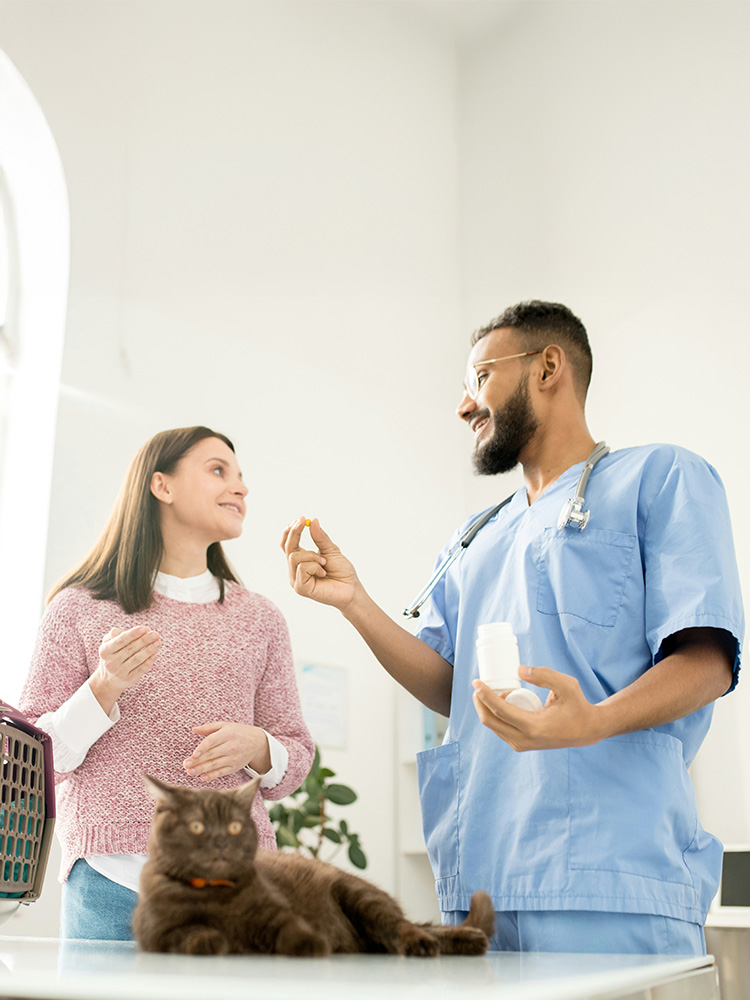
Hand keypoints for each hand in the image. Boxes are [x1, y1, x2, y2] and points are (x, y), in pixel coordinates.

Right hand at [90, 625, 160, 712]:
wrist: (109, 679)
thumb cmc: (112, 655)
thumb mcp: (108, 644)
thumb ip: (113, 635)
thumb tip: (119, 631)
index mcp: (105, 651)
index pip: (120, 641)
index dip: (132, 634)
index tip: (144, 628)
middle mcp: (111, 662)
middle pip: (130, 649)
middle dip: (144, 641)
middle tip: (155, 634)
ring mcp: (120, 672)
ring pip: (136, 659)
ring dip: (149, 650)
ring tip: (158, 642)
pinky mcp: (129, 679)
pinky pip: (141, 669)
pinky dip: (148, 662)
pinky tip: (155, 654)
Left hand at [184, 722, 269, 781]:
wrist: (257, 743)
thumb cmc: (238, 732)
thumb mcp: (225, 726)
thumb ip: (208, 728)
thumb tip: (193, 729)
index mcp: (228, 734)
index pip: (212, 741)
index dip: (202, 748)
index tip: (193, 754)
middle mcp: (231, 746)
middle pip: (211, 755)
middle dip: (197, 761)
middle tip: (185, 764)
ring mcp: (233, 758)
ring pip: (215, 765)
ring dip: (201, 769)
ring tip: (189, 772)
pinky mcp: (235, 767)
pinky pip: (221, 772)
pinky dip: (212, 776)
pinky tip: (202, 777)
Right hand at [281, 517, 359, 609]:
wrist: (351, 588)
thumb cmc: (342, 571)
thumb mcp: (331, 550)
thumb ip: (320, 537)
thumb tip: (312, 521)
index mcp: (301, 560)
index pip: (287, 544)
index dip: (290, 531)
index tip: (300, 518)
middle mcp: (295, 570)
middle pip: (287, 548)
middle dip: (295, 533)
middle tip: (303, 521)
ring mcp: (296, 579)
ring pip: (294, 557)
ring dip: (312, 556)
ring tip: (324, 562)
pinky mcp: (300, 588)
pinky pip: (301, 569)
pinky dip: (314, 566)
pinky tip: (323, 573)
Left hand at [471, 665, 608, 750]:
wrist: (586, 730)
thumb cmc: (577, 705)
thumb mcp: (567, 685)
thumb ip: (544, 675)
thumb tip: (518, 670)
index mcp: (534, 727)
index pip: (499, 711)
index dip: (484, 695)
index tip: (476, 681)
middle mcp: (524, 740)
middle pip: (490, 721)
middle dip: (480, 701)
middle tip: (481, 684)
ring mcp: (521, 745)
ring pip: (493, 726)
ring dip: (487, 707)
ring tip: (498, 690)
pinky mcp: (521, 745)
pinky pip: (500, 729)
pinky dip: (495, 714)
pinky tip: (502, 700)